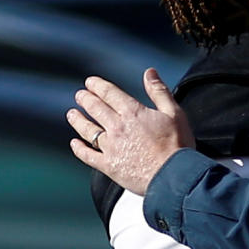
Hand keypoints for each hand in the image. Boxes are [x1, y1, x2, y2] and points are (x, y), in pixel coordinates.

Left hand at [67, 68, 194, 194]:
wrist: (172, 176)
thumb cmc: (177, 146)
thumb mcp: (174, 113)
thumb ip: (159, 91)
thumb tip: (150, 73)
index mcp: (133, 113)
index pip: (110, 93)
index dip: (98, 86)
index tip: (90, 82)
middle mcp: (117, 127)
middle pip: (95, 108)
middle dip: (86, 99)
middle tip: (80, 95)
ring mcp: (111, 147)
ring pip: (87, 130)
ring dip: (78, 120)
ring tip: (72, 114)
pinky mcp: (109, 165)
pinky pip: (88, 155)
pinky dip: (79, 149)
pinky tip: (75, 144)